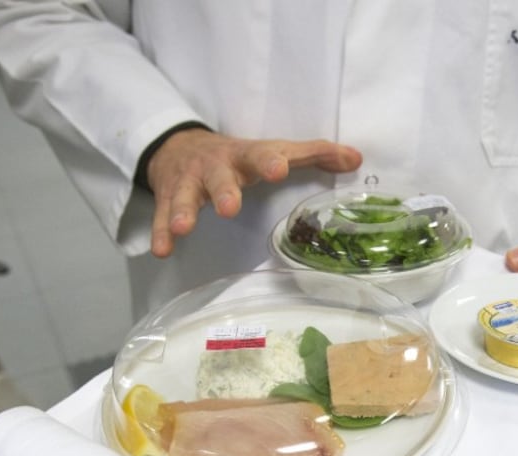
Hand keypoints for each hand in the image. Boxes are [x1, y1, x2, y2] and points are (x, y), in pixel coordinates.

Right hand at [145, 129, 362, 256]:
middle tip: (229, 207)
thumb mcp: (271, 150)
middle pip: (219, 176)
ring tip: (183, 228)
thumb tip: (357, 159)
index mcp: (245, 156)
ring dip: (182, 211)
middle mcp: (216, 167)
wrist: (178, 145)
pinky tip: (162, 250)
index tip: (279, 168)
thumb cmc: (236, 156)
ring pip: (184, 196)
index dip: (269, 161)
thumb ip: (313, 155)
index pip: (260, 155)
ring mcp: (189, 183)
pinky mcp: (168, 198)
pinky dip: (160, 233)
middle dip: (223, 190)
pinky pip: (161, 216)